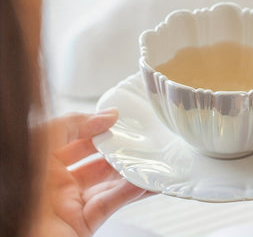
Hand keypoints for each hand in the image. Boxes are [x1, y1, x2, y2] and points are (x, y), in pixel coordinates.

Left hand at [29, 109, 151, 236]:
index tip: (120, 120)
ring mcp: (71, 203)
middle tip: (140, 139)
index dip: (98, 126)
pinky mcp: (83, 223)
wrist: (15, 235)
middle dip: (119, 149)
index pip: (76, 137)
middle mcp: (57, 181)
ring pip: (107, 183)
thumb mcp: (42, 140)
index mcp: (43, 159)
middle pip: (96, 160)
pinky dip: (131, 192)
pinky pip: (111, 204)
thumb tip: (107, 114)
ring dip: (131, 171)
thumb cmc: (20, 185)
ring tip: (151, 159)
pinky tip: (146, 181)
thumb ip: (74, 123)